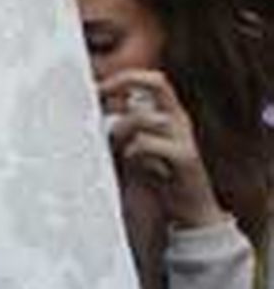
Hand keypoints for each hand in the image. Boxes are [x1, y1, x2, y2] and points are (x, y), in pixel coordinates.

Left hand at [98, 69, 231, 231]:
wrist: (193, 211)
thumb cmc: (161, 177)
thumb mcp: (138, 146)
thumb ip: (125, 127)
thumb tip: (95, 110)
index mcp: (170, 113)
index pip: (152, 80)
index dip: (124, 77)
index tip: (97, 87)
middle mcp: (179, 120)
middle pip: (158, 83)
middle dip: (125, 82)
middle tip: (101, 94)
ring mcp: (184, 138)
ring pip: (148, 116)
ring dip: (123, 125)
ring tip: (113, 140)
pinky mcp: (186, 159)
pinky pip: (151, 143)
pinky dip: (134, 148)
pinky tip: (128, 157)